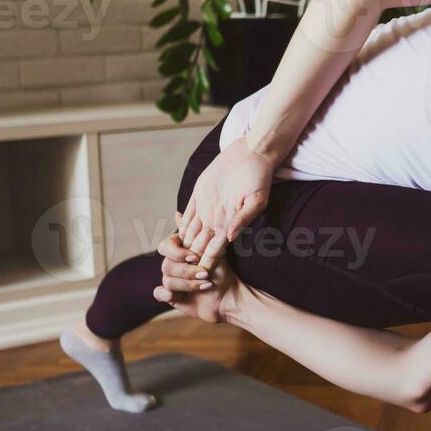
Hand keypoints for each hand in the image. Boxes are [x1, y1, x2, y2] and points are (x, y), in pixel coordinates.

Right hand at [155, 226, 238, 324]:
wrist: (229, 298)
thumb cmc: (222, 273)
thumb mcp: (214, 252)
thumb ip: (200, 236)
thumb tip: (183, 215)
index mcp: (181, 251)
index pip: (165, 246)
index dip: (177, 252)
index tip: (195, 257)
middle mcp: (174, 264)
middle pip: (166, 264)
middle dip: (187, 271)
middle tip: (205, 273)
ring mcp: (171, 280)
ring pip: (167, 280)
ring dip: (187, 284)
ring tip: (206, 285)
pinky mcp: (171, 296)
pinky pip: (159, 293)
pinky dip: (164, 294)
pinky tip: (172, 296)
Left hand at [178, 137, 274, 268]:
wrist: (251, 154)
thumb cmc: (259, 178)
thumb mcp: (257, 200)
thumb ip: (244, 219)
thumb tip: (230, 237)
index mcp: (229, 225)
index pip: (214, 250)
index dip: (207, 263)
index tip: (199, 276)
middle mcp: (216, 220)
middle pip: (199, 246)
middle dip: (191, 261)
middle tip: (180, 275)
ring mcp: (206, 208)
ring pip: (190, 233)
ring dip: (182, 247)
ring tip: (171, 261)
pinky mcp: (198, 195)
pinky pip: (185, 214)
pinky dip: (179, 225)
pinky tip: (171, 237)